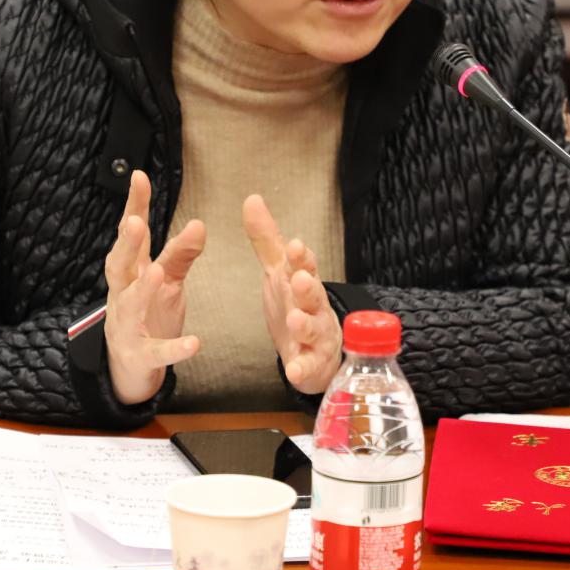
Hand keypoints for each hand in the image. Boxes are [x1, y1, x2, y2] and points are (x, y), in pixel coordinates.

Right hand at [103, 170, 205, 404]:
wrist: (129, 368)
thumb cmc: (148, 315)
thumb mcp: (167, 281)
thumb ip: (181, 254)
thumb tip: (198, 223)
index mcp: (132, 271)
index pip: (131, 234)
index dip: (134, 206)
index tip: (139, 177)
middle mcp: (123, 294)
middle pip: (119, 265)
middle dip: (126, 244)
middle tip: (136, 222)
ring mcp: (128, 325)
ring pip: (130, 304)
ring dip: (143, 289)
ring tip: (158, 273)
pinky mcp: (141, 355)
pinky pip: (157, 352)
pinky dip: (174, 349)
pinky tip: (195, 343)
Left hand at [242, 194, 341, 395]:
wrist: (317, 352)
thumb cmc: (297, 305)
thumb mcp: (279, 272)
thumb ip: (267, 239)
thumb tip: (252, 198)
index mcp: (303, 282)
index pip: (304, 266)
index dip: (300, 257)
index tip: (295, 245)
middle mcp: (313, 307)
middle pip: (313, 295)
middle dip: (309, 287)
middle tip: (301, 278)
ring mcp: (316, 337)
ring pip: (314, 329)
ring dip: (305, 324)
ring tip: (296, 320)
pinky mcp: (311, 364)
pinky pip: (308, 367)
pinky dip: (302, 368)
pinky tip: (293, 370)